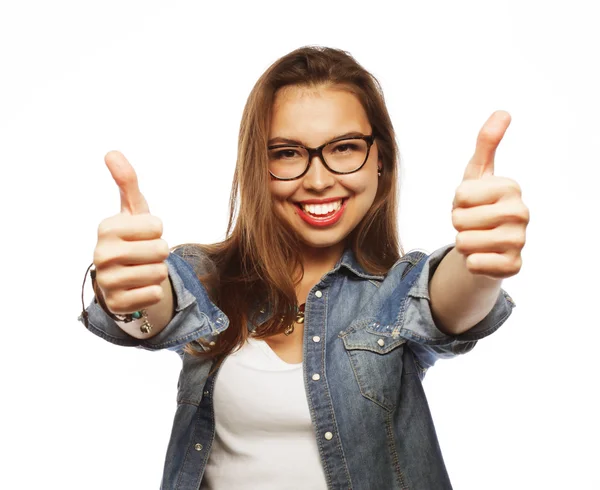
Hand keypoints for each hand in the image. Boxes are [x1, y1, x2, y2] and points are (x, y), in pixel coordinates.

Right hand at [93, 151, 169, 313]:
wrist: (122, 277)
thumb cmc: (131, 238)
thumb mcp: (133, 210)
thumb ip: (126, 181)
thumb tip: (111, 152)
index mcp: (106, 228)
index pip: (157, 226)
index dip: (156, 230)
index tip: (142, 234)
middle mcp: (101, 254)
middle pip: (161, 250)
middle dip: (160, 253)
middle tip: (145, 254)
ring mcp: (107, 281)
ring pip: (159, 273)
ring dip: (157, 272)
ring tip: (141, 269)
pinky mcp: (117, 304)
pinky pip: (154, 294)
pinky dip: (153, 291)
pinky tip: (138, 287)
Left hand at [451, 111, 529, 278]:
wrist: (485, 244)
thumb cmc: (479, 205)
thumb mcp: (477, 173)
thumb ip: (487, 143)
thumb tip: (503, 112)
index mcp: (511, 187)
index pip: (459, 195)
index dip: (457, 202)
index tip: (471, 203)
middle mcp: (522, 213)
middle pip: (459, 219)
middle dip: (458, 223)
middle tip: (473, 223)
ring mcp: (520, 241)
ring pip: (463, 242)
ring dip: (463, 243)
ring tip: (478, 238)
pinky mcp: (513, 267)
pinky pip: (474, 263)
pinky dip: (471, 262)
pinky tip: (484, 256)